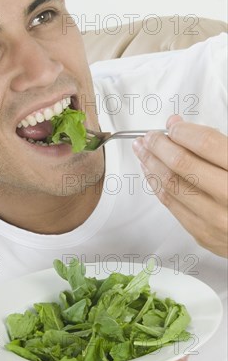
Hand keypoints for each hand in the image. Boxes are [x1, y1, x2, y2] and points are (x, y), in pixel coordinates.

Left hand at [132, 115, 227, 256]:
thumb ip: (217, 142)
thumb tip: (178, 126)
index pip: (206, 143)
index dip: (183, 131)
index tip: (172, 126)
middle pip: (183, 164)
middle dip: (159, 145)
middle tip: (149, 136)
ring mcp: (216, 220)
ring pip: (171, 184)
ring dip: (151, 163)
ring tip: (143, 149)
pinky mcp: (204, 234)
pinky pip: (171, 205)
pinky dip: (156, 184)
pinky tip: (151, 171)